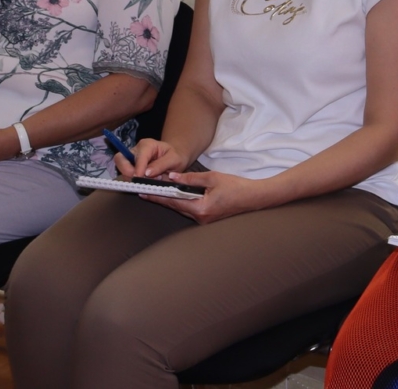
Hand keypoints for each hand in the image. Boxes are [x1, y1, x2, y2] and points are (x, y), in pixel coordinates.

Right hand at [113, 137, 186, 179]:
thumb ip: (161, 165)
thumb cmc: (175, 156)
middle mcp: (136, 150)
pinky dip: (132, 182)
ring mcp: (131, 160)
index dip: (138, 168)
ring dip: (131, 179)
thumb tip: (146, 173)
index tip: (141, 178)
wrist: (174, 159)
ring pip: (121, 169)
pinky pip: (125, 176)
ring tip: (147, 182)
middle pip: (120, 159)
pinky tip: (144, 183)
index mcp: (147, 145)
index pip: (138, 156)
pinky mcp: (130, 169)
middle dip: (126, 172)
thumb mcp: (174, 159)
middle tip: (138, 181)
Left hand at [143, 169, 275, 222]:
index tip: (143, 192)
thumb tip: (172, 177)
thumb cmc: (236, 187)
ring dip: (170, 200)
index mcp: (200, 208)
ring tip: (157, 190)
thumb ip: (190, 178)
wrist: (254, 198)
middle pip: (175, 206)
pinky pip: (190, 209)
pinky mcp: (207, 218)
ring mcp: (203, 220)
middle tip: (145, 189)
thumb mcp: (212, 177)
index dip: (157, 196)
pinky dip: (181, 201)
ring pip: (182, 208)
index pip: (173, 201)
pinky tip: (175, 195)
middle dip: (161, 197)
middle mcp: (200, 217)